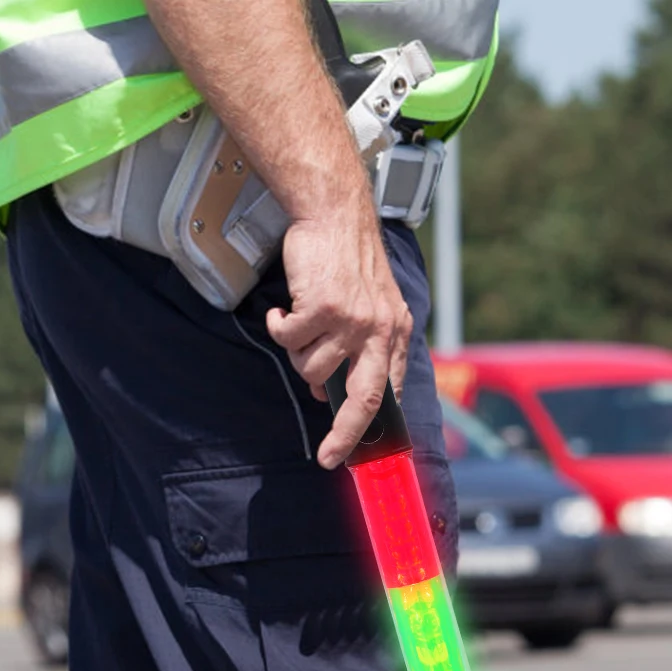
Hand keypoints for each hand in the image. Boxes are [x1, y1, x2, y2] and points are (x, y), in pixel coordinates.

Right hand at [266, 204, 412, 469]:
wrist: (335, 213)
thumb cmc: (347, 259)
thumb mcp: (372, 304)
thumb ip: (360, 347)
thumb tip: (323, 390)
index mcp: (394, 333)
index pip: (387, 391)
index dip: (372, 425)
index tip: (356, 450)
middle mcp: (378, 330)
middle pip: (364, 399)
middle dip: (344, 434)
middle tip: (328, 456)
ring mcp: (351, 320)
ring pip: (311, 367)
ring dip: (295, 352)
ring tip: (297, 324)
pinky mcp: (323, 307)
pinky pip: (289, 338)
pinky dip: (278, 327)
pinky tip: (283, 309)